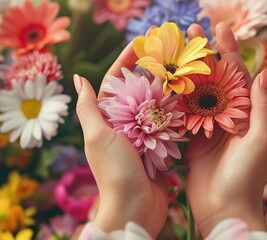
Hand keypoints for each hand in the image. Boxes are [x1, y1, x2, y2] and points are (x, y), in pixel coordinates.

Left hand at [74, 43, 167, 237]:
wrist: (135, 207)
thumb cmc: (114, 171)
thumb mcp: (98, 135)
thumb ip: (89, 107)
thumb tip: (78, 78)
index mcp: (106, 119)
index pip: (114, 81)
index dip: (125, 60)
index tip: (142, 43)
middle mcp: (124, 125)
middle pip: (137, 89)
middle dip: (150, 70)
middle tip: (168, 52)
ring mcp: (143, 136)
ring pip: (156, 104)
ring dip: (166, 87)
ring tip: (181, 68)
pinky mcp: (159, 147)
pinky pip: (168, 124)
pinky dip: (176, 111)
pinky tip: (188, 97)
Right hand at [185, 22, 266, 236]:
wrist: (225, 210)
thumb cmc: (247, 176)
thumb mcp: (261, 140)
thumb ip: (259, 106)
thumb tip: (263, 71)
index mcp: (245, 114)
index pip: (237, 75)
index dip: (229, 50)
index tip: (220, 28)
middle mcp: (225, 117)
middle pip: (213, 78)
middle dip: (204, 53)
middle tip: (190, 30)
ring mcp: (206, 127)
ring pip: (195, 92)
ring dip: (186, 69)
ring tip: (174, 48)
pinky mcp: (190, 139)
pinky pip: (181, 113)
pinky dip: (173, 96)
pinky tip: (163, 78)